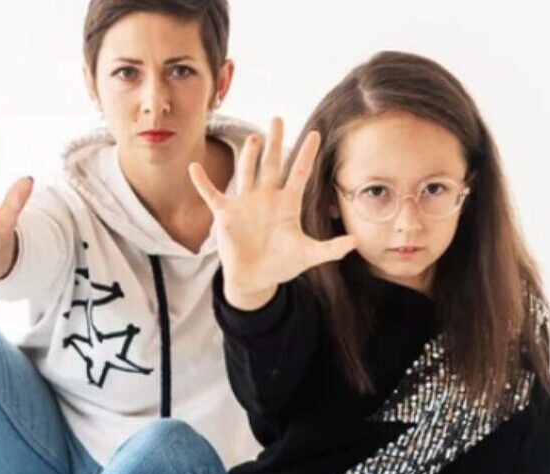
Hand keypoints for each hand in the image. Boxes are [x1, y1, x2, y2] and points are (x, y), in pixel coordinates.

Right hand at [188, 118, 355, 310]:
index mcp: (288, 204)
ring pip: (247, 172)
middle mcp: (267, 198)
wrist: (256, 279)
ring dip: (248, 155)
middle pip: (272, 163)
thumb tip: (355, 243)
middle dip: (275, 141)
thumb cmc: (282, 265)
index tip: (316, 134)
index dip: (307, 154)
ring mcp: (246, 204)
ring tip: (253, 137)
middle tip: (277, 118)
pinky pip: (212, 194)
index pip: (299, 172)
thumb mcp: (308, 255)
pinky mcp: (226, 214)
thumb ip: (330, 248)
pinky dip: (202, 183)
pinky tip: (195, 168)